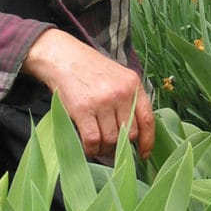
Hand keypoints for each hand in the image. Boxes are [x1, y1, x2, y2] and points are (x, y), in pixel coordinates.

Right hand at [22, 29, 154, 159]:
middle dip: (121, 145)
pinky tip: (88, 145)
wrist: (63, 57)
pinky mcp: (83, 109)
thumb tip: (136, 134)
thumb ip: (129, 99)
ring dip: (104, 149)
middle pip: (129, 134)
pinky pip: (93, 141)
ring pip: (111, 140)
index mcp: (132, 83)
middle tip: (111, 146)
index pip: (147, 119)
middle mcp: (121, 92)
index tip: (143, 154)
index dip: (147, 141)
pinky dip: (91, 149)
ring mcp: (102, 101)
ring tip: (98, 143)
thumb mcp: (117, 76)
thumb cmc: (90, 69)